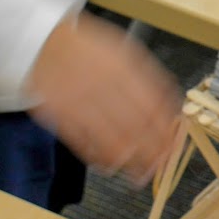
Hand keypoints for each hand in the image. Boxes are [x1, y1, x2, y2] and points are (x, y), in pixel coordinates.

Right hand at [25, 15, 186, 181]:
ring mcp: (81, 103)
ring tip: (140, 174)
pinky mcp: (62, 117)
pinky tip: (111, 165)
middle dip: (153, 151)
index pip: (154, 106)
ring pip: (113, 141)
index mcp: (123, 68)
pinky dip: (101, 158)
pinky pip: (85, 145)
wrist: (44, 43)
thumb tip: (170, 108)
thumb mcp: (124, 52)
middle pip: (137, 127)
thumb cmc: (88, 49)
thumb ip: (148, 78)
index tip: (173, 143)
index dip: (166, 129)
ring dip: (130, 162)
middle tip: (161, 164)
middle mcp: (104, 86)